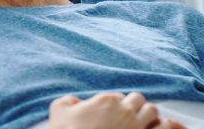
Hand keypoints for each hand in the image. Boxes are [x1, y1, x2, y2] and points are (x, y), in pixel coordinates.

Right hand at [48, 92, 186, 128]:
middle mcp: (124, 110)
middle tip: (125, 115)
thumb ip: (69, 100)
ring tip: (139, 122)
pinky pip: (163, 127)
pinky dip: (159, 126)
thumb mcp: (58, 109)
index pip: (118, 95)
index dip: (114, 104)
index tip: (109, 113)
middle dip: (133, 105)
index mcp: (106, 100)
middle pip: (138, 99)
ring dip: (147, 114)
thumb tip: (76, 102)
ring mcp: (137, 126)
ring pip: (153, 111)